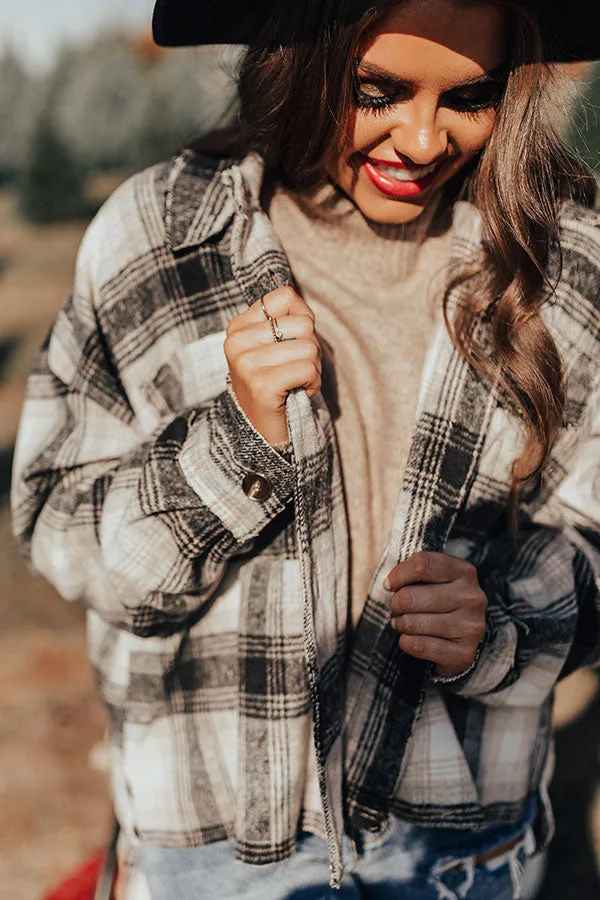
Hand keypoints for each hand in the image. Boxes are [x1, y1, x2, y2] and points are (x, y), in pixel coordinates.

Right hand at [224, 287, 321, 444]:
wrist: (262, 431)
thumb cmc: (277, 384)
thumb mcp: (277, 346)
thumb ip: (289, 319)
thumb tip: (302, 308)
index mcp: (238, 327)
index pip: (285, 296)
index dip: (302, 319)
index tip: (291, 344)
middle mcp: (236, 342)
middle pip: (304, 324)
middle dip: (311, 350)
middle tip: (294, 370)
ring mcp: (246, 363)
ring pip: (310, 348)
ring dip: (313, 369)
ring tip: (294, 383)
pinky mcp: (261, 384)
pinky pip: (309, 369)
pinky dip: (312, 384)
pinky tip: (297, 393)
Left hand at [384, 551, 486, 677]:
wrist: (464, 638)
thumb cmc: (441, 602)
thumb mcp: (435, 579)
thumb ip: (415, 573)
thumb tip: (390, 584)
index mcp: (464, 572)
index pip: (422, 564)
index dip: (398, 575)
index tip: (389, 585)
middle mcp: (471, 597)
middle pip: (410, 596)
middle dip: (395, 603)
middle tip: (396, 608)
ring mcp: (470, 626)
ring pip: (412, 623)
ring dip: (399, 624)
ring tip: (403, 623)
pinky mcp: (463, 653)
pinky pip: (418, 646)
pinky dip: (406, 642)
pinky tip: (410, 639)